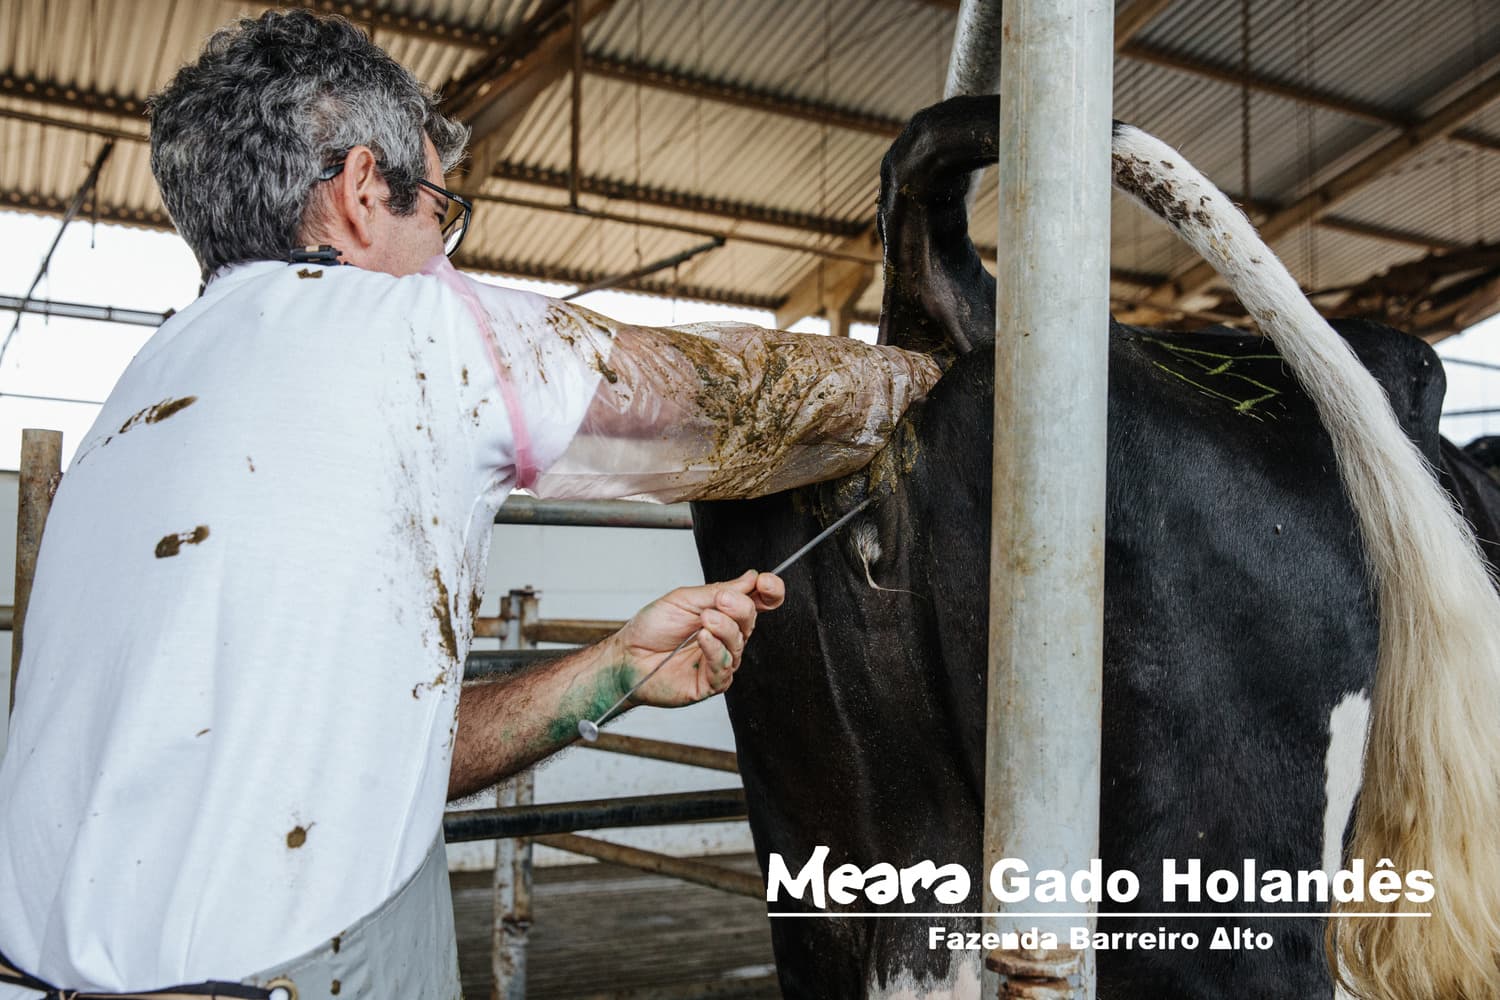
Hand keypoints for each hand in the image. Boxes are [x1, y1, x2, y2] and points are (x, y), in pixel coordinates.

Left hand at [604, 570, 784, 707]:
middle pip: (751, 619)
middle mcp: (726, 636)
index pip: (759, 602)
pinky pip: (724, 666)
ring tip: (704, 620)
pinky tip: (702, 638)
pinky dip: (715, 649)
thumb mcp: (684, 599)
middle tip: (720, 601)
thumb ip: (718, 591)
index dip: (770, 592)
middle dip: (739, 607)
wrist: (627, 656)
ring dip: (723, 627)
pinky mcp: (711, 682)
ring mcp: (720, 660)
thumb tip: (750, 578)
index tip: (765, 583)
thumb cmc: (651, 628)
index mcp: (723, 613)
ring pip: (739, 642)